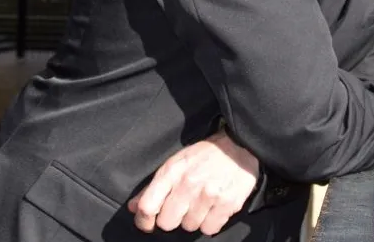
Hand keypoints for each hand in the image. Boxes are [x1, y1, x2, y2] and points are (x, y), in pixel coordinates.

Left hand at [127, 130, 258, 234]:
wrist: (239, 145)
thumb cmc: (205, 155)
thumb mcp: (176, 163)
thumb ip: (153, 187)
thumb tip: (134, 207)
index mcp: (173, 171)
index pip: (148, 206)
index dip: (143, 220)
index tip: (147, 223)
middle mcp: (190, 183)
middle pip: (167, 222)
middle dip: (172, 218)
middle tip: (182, 207)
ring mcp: (210, 195)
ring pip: (190, 227)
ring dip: (194, 219)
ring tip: (201, 203)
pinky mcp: (228, 203)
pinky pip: (209, 228)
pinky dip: (210, 222)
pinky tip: (213, 207)